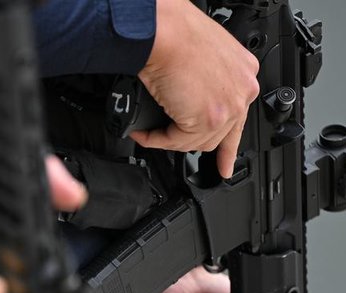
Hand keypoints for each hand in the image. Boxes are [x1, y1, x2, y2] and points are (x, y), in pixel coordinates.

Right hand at [131, 0, 259, 178]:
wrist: (164, 31)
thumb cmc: (175, 33)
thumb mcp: (202, 58)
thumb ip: (206, 83)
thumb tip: (188, 105)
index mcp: (244, 73)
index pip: (239, 118)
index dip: (228, 147)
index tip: (224, 164)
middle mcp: (242, 90)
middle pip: (216, 136)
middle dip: (187, 141)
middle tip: (164, 138)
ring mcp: (229, 106)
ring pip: (197, 142)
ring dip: (169, 140)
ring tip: (151, 131)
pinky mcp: (208, 119)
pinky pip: (176, 141)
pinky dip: (156, 140)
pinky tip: (144, 133)